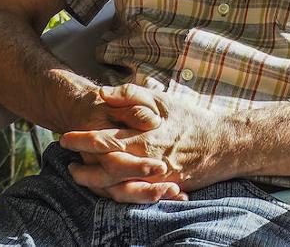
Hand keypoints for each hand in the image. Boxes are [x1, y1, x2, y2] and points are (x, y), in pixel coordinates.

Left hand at [62, 85, 229, 199]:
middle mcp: (147, 163)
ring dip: (93, 183)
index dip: (81, 140)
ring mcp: (155, 181)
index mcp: (145, 138)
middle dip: (82, 166)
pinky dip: (113, 192)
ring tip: (79, 174)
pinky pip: (133, 196)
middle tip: (67, 159)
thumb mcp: (161, 99)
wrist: (223, 145)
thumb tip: (102, 93)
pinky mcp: (163, 190)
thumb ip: (130, 95)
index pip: (103, 141)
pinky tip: (103, 186)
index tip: (65, 137)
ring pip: (116, 187)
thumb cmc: (190, 119)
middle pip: (104, 170)